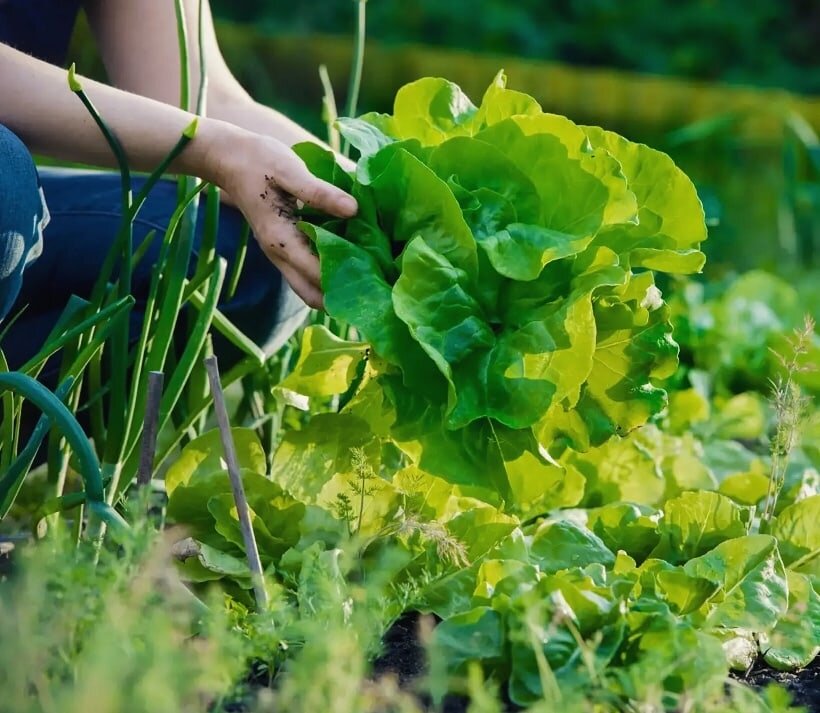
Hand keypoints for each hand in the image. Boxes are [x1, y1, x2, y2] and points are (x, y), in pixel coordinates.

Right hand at [206, 126, 356, 307]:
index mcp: (281, 240)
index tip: (374, 277)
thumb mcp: (290, 170)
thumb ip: (320, 192)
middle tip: (372, 284)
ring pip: (308, 288)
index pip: (317, 275)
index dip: (345, 281)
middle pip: (312, 295)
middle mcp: (279, 255)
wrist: (228, 158)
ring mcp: (279, 255)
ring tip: (365, 274)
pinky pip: (305, 273)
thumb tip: (354, 209)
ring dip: (333, 287)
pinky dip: (325, 274)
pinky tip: (349, 257)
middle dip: (340, 297)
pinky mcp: (283, 248)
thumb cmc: (258, 161)